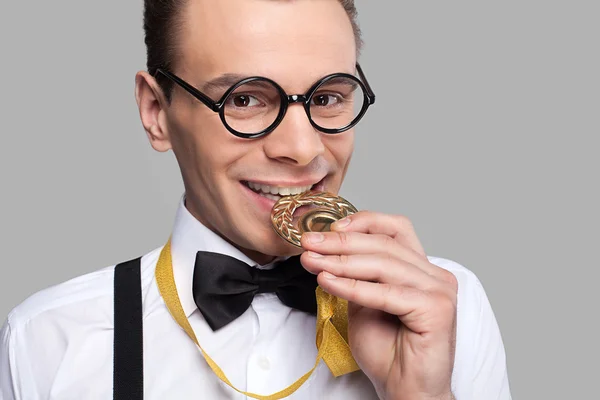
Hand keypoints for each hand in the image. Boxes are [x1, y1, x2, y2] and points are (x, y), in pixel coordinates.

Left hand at [300, 211, 457, 399]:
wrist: (404, 391)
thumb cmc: (388, 353)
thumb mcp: (363, 305)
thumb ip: (353, 277)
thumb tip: (323, 251)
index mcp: (421, 269)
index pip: (395, 228)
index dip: (362, 222)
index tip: (327, 229)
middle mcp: (435, 275)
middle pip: (384, 244)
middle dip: (340, 243)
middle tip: (309, 243)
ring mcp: (439, 290)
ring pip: (383, 265)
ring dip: (341, 262)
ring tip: (313, 262)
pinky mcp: (437, 309)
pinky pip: (386, 293)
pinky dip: (353, 286)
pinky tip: (328, 282)